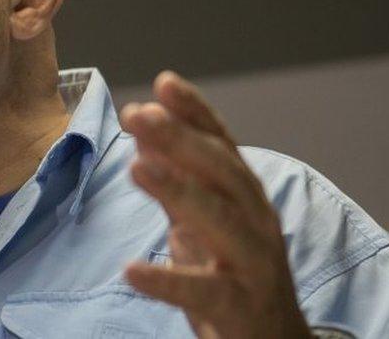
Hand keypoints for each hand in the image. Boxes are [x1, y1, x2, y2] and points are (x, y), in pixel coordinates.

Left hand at [120, 71, 311, 338]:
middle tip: (140, 114)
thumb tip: (143, 124)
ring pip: (222, 222)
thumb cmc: (233, 271)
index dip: (196, 112)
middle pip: (223, 173)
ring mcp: (254, 263)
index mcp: (245, 196)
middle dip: (182, 140)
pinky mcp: (241, 306)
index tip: (164, 82)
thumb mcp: (202, 218)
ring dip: (179, 191)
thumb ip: (176, 176)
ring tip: (137, 168)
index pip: (223, 144)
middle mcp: (256, 221)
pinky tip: (131, 270)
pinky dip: (168, 279)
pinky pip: (205, 290)